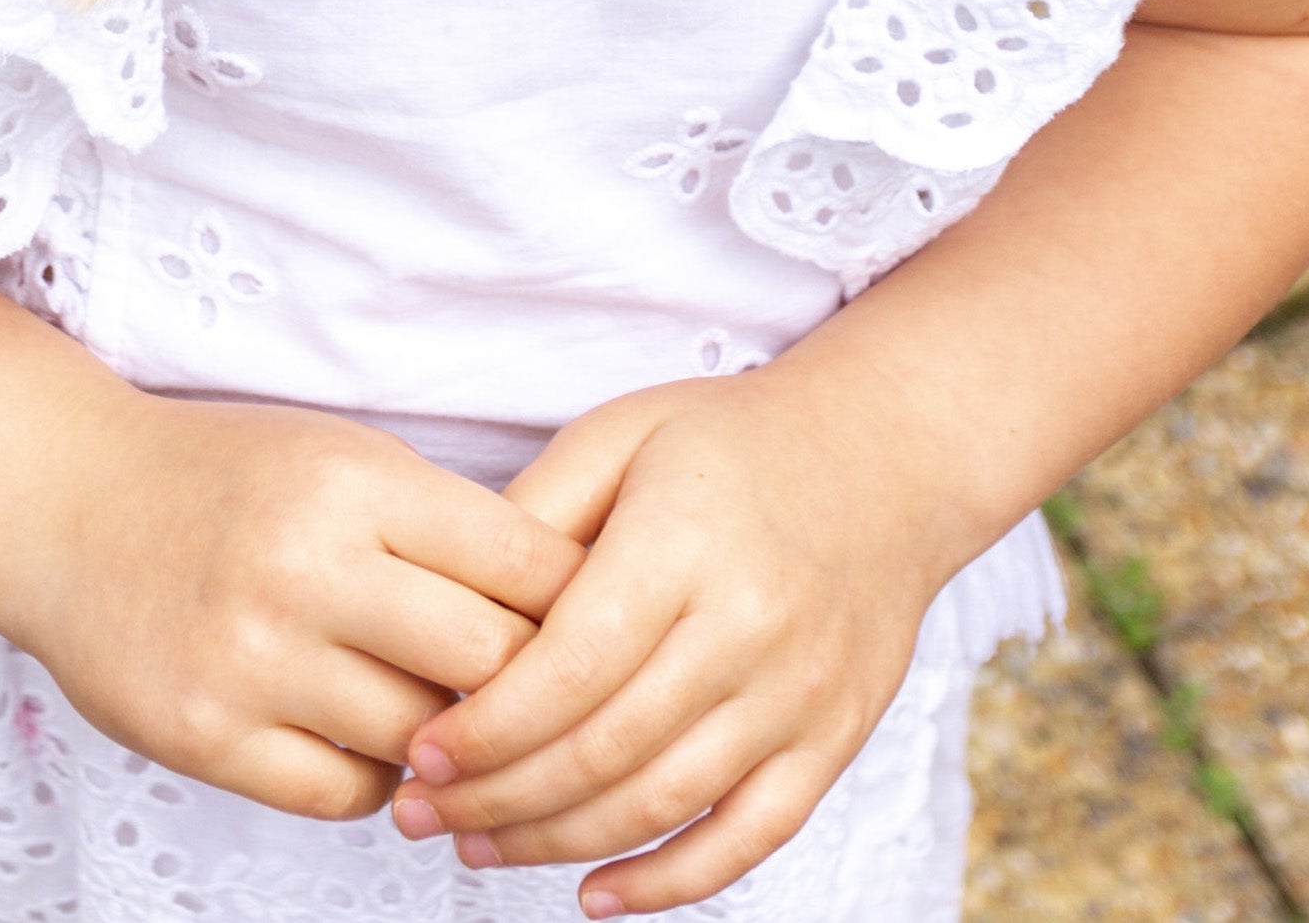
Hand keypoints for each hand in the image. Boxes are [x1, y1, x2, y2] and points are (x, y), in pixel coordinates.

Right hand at [0, 392, 586, 825]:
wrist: (63, 500)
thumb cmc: (224, 477)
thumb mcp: (340, 458)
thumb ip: (444, 529)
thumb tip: (575, 617)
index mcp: (351, 481)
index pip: (524, 565)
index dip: (577, 604)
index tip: (596, 624)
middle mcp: (303, 567)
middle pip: (491, 664)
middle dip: (527, 685)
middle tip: (535, 690)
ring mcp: (250, 658)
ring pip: (425, 742)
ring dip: (450, 741)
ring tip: (437, 707)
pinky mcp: (206, 735)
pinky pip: (346, 792)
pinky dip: (373, 777)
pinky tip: (358, 733)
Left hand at [386, 370, 965, 910]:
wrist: (884, 459)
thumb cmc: (734, 440)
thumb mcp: (621, 432)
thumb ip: (538, 511)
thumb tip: (456, 599)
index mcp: (681, 546)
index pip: (569, 670)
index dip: (489, 728)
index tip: (423, 754)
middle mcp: (746, 629)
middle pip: (606, 749)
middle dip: (501, 798)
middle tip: (426, 815)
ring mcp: (797, 695)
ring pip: (664, 803)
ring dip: (562, 843)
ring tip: (482, 848)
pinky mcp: (832, 740)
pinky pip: (748, 837)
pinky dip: (671, 880)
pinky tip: (598, 893)